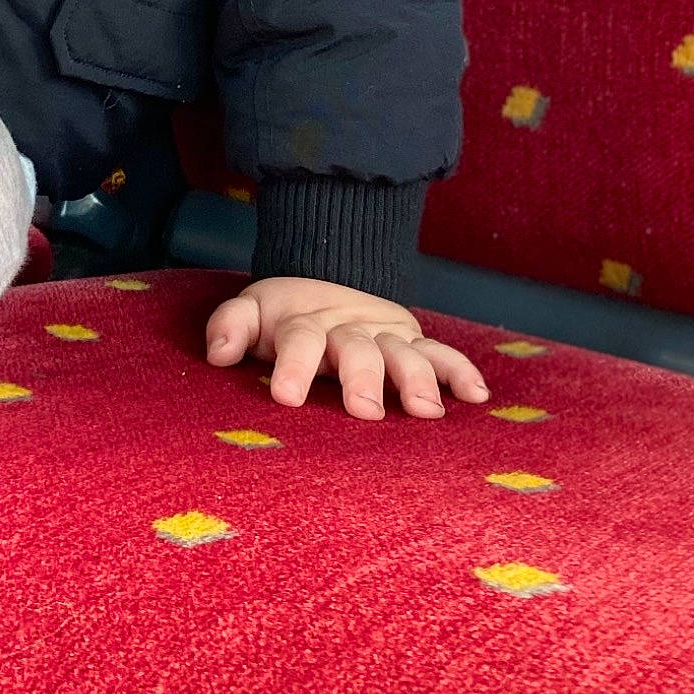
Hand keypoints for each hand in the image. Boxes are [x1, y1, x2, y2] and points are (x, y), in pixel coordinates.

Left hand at [205, 276, 490, 421]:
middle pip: (356, 349)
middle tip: (363, 410)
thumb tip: (216, 351)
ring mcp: (384, 335)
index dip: (292, 365)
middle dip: (361, 377)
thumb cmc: (284, 317)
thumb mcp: (252, 312)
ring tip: (425, 410)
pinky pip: (441, 354)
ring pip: (403, 353)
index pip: (299, 340)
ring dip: (415, 378)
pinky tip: (477, 396)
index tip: (284, 396)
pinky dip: (459, 371)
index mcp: (305, 324)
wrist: (326, 283)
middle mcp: (348, 329)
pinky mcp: (412, 342)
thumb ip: (231, 326)